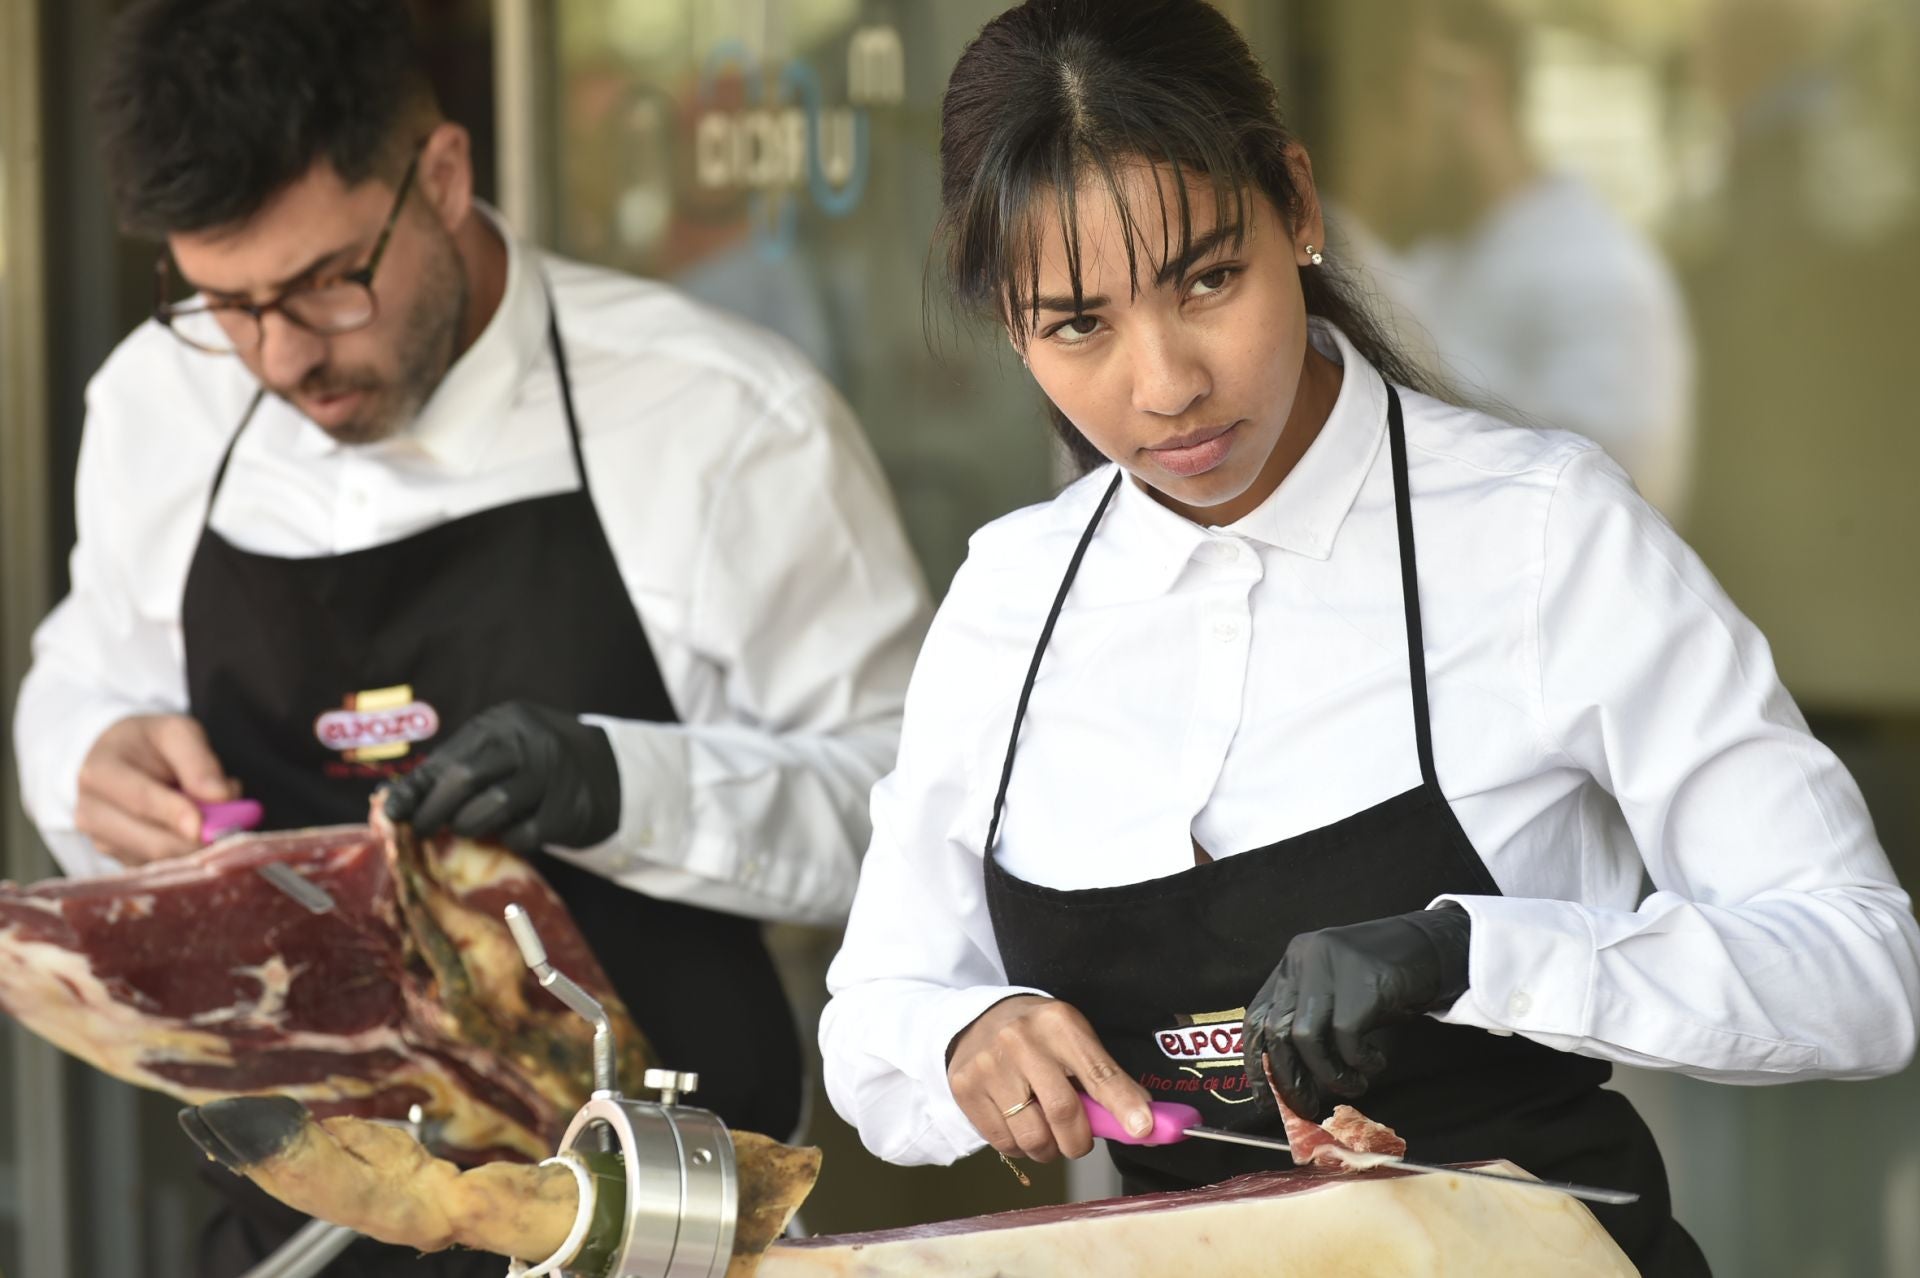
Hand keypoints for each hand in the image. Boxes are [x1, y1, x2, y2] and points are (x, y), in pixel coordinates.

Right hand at [76, 714, 239, 864]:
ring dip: (195, 847)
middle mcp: (91, 812)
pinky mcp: (119, 860)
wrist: (118, 758)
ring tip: (213, 816)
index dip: (175, 814)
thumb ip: (199, 760)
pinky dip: (187, 857)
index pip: (141, 800)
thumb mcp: (176, 732)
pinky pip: (160, 872)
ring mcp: (102, 841)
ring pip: (159, 862)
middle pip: (149, 842)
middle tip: (232, 830)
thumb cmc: (149, 743)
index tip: (203, 825)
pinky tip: (196, 833)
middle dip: (195, 841)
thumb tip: (221, 796)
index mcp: (99, 773)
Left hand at [380, 702, 619, 854]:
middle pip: (467, 777)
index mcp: (502, 723)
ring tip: (465, 829)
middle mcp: (529, 740)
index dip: (417, 789)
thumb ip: (448, 772)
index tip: (394, 815)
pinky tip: (509, 834)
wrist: (600, 772)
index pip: (448, 757)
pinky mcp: (569, 806)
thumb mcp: (493, 753)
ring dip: (470, 824)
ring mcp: (553, 772)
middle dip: (436, 810)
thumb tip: (392, 803)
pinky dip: (510, 839)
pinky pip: (526, 833)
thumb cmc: (529, 765)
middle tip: (422, 830)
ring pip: (495, 804)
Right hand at [946, 995, 1153, 1163]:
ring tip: (1046, 1132)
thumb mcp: (1075, 1040)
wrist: (978, 1018)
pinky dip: (1019, 1147)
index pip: (1098, 1072)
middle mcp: (1021, 1041)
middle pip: (1063, 1112)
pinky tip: (1019, 1125)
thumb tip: (1143, 1123)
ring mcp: (989, 1066)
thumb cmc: (1038, 1036)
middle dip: (1078, 1142)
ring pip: (1032, 1137)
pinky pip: (1003, 1143)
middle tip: (1078, 1141)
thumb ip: (1106, 1079)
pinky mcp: (966, 1088)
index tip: (1142, 1128)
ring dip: (1048, 1150)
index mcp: (1059, 1024)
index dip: (1123, 1104)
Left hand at [1243, 905, 1471, 1118]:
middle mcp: (1305, 958)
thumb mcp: (1336, 994)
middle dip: (1289, 1079)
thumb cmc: (1382, 982)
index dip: (1255, 1062)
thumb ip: (1309, 1021)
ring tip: (1353, 1085)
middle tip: (1307, 1106)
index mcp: (1293, 961)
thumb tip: (1287, 1081)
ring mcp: (1332, 966)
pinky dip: (1360, 1062)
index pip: (1256, 1016)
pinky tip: (1375, 1062)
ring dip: (1330, 1075)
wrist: (1434, 949)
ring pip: (1307, 1038)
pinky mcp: (1363, 981)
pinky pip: (1347, 1038)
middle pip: (1278, 1030)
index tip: (1265, 1097)